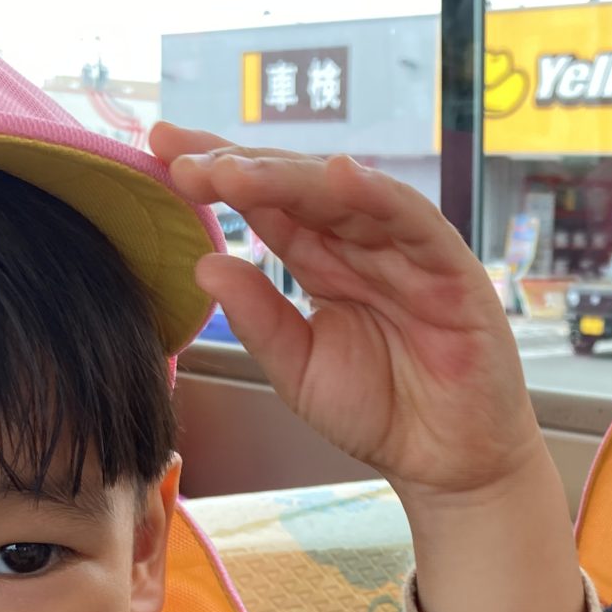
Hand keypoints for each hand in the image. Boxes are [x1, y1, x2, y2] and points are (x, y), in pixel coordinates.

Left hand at [154, 124, 538, 500]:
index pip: (266, 204)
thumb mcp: (298, 369)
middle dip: (240, 168)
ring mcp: (407, 253)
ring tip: (235, 172)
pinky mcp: (452, 271)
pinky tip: (340, 177)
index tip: (159, 149)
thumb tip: (204, 264)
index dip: (217, 174)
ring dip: (292, 178)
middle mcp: (362, 245)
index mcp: (322, 262)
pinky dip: (381, 196)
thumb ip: (258, 320)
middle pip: (298, 187)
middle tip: (180, 156)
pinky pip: (415, 223)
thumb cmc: (381, 413)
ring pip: (347, 195)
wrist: (445, 463)